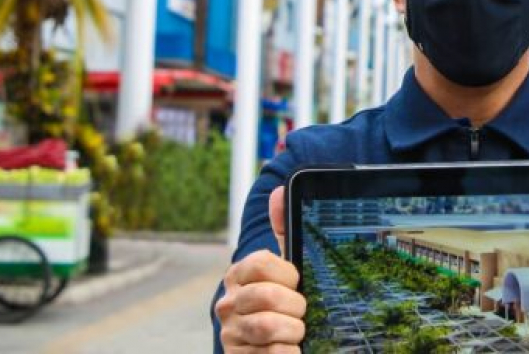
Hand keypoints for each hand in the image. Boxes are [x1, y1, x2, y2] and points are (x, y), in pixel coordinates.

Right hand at [215, 187, 306, 352]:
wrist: (278, 349)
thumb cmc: (287, 305)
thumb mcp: (288, 270)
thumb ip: (285, 232)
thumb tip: (279, 191)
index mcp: (239, 275)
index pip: (262, 263)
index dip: (288, 275)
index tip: (296, 284)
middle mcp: (228, 303)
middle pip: (268, 296)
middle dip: (296, 307)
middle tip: (300, 313)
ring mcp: (229, 334)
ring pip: (269, 327)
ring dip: (294, 331)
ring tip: (296, 332)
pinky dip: (289, 353)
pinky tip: (290, 350)